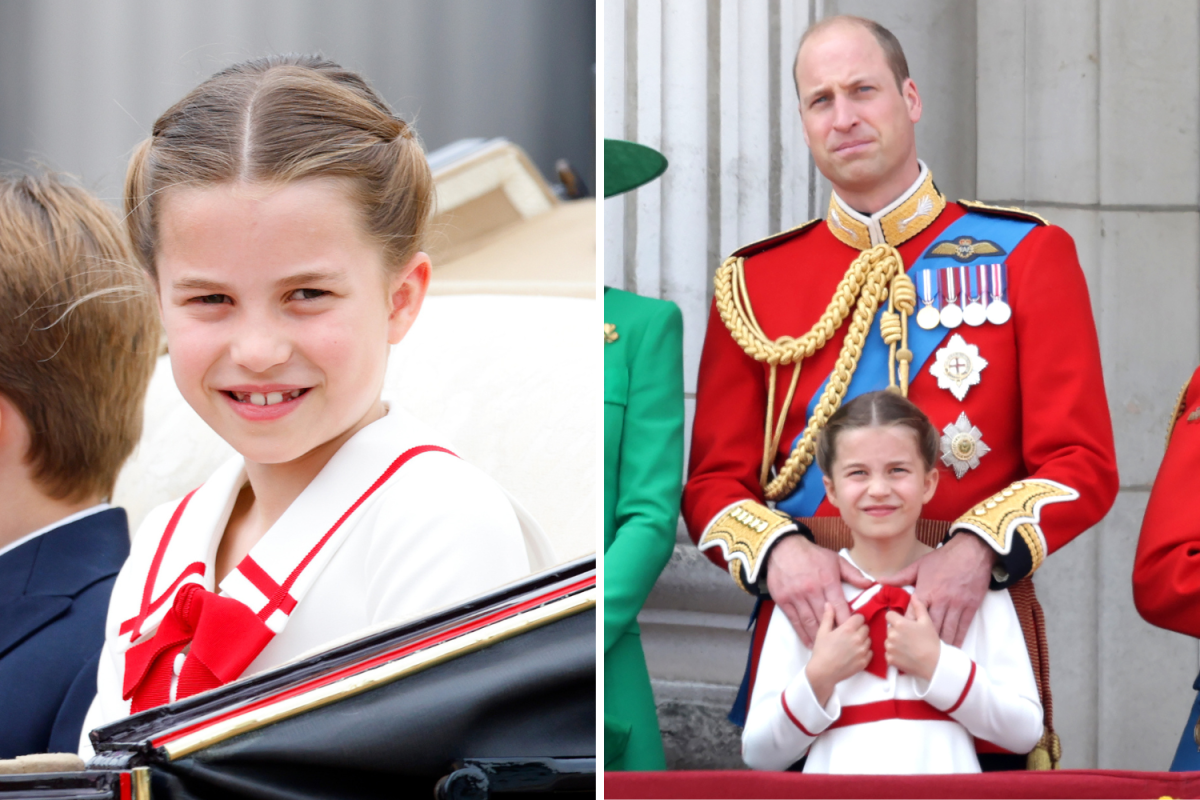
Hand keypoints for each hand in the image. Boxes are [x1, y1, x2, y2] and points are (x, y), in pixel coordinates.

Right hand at [766, 535, 873, 647]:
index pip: (839, 606)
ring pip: (809, 621)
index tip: (853, 632)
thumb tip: (869, 585)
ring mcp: (796, 596)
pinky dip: (802, 633)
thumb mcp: (835, 559)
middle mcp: (812, 590)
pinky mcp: (784, 600)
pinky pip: (795, 620)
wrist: (782, 549)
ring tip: (826, 649)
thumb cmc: (812, 555)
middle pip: (825, 617)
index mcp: (827, 581)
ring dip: (817, 637)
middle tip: (842, 645)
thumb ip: (852, 573)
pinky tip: (809, 642)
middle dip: (834, 633)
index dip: (846, 621)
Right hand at [805, 603, 869, 705]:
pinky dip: (865, 651)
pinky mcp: (865, 662)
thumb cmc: (821, 652)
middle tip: (850, 634)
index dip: (855, 619)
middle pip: (866, 628)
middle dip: (859, 629)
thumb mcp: (822, 632)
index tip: (850, 623)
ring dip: (863, 640)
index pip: (860, 617)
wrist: (823, 672)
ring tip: (852, 644)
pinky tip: (855, 653)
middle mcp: (858, 639)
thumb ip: (828, 616)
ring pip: (869, 640)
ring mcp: (862, 651)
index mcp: (847, 629)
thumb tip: (829, 604)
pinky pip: (870, 652)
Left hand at [879, 533, 993, 645]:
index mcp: (926, 591)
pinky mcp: (970, 606)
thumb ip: (900, 577)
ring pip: (947, 629)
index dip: (907, 627)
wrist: (971, 552)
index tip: (902, 637)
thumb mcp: (919, 566)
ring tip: (934, 656)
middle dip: (923, 640)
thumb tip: (880, 581)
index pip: (913, 614)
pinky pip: (963, 626)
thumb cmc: (943, 559)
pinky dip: (958, 638)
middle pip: (929, 626)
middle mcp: (941, 600)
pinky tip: (953, 647)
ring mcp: (956, 605)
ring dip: (941, 643)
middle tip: (916, 651)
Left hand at [884, 597, 940, 680]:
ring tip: (908, 647)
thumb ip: (918, 607)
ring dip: (894, 643)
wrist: (934, 663)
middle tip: (909, 637)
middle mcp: (891, 634)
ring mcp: (889, 647)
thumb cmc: (931, 641)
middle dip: (896, 631)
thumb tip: (913, 595)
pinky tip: (905, 655)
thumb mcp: (927, 621)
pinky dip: (894, 654)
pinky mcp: (889, 659)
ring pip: (888, 641)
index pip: (889, 615)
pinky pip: (888, 654)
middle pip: (889, 629)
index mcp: (899, 623)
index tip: (903, 624)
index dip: (895, 618)